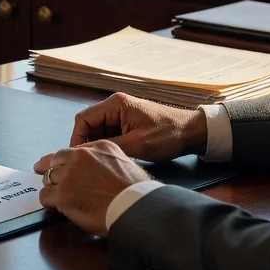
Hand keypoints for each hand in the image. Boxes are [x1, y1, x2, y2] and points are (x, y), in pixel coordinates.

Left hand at [34, 142, 151, 236]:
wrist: (135, 208)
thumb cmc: (136, 192)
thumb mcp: (124, 162)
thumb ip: (106, 160)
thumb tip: (97, 169)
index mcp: (97, 147)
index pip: (71, 151)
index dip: (62, 160)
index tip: (52, 163)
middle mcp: (80, 157)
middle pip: (56, 161)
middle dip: (55, 172)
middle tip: (53, 182)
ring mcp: (69, 175)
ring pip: (49, 177)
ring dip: (53, 187)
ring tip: (58, 197)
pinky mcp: (63, 194)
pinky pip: (45, 195)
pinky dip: (48, 202)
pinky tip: (55, 206)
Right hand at [69, 92, 207, 161]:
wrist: (193, 132)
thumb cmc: (168, 135)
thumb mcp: (137, 145)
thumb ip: (109, 147)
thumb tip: (86, 156)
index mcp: (115, 105)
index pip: (83, 119)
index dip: (76, 138)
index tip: (76, 158)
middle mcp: (115, 106)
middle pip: (89, 125)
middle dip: (86, 144)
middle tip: (86, 164)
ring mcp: (122, 115)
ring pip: (98, 131)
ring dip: (98, 147)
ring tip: (99, 164)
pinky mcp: (128, 124)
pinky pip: (110, 135)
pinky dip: (108, 147)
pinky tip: (111, 160)